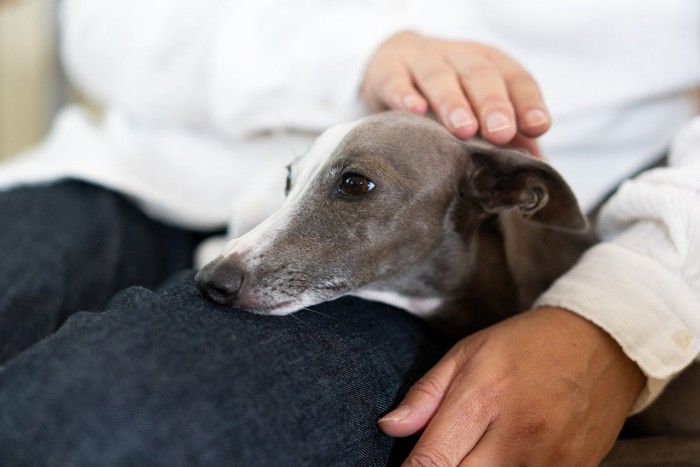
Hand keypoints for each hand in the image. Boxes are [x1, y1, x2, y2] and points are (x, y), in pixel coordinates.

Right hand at [360, 32, 549, 155]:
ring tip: (463, 129)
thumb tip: (538, 168)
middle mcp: (458, 58)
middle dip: (492, 104)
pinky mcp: (388, 71)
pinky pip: (396, 81)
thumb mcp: (479, 107)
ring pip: (439, 78)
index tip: (537, 126)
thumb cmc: (448, 92)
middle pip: (479, 75)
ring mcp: (422, 62)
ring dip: (453, 102)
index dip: (527, 100)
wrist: (393, 63)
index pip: (514, 78)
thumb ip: (510, 135)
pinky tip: (414, 110)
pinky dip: (405, 95)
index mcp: (489, 64)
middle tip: (501, 132)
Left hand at [378, 307, 644, 465]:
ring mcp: (549, 459)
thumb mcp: (467, 353)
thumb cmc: (524, 345)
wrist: (602, 344)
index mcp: (483, 397)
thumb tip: (388, 428)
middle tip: (441, 455)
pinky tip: (499, 457)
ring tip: (475, 451)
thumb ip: (425, 395)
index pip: (432, 460)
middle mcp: (517, 434)